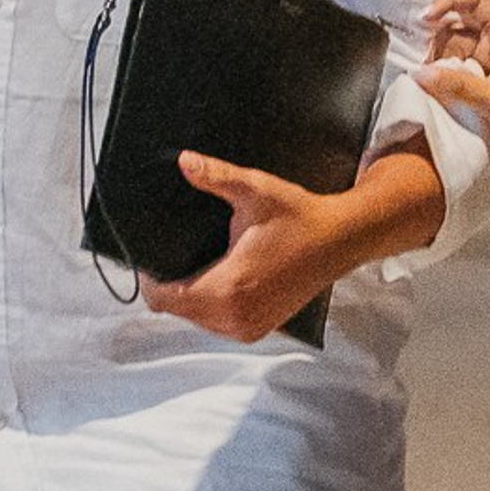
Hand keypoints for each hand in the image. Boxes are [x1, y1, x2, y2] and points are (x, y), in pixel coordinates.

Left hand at [144, 152, 357, 343]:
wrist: (339, 241)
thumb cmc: (301, 218)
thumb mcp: (255, 190)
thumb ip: (216, 176)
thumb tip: (185, 162)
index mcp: (229, 288)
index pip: (166, 299)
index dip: (151, 279)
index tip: (150, 256)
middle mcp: (237, 317)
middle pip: (178, 310)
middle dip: (170, 285)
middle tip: (170, 253)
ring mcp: (250, 327)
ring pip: (197, 319)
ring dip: (190, 297)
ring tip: (194, 263)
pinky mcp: (260, 328)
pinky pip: (219, 323)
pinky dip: (211, 306)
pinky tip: (218, 277)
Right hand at [415, 0, 489, 167]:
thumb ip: (459, 86)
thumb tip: (420, 74)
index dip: (447, 0)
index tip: (425, 19)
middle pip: (455, 22)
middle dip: (435, 36)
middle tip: (422, 60)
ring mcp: (486, 59)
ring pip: (450, 46)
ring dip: (435, 59)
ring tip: (427, 79)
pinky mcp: (480, 78)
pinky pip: (453, 68)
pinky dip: (440, 75)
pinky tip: (432, 88)